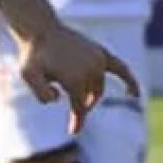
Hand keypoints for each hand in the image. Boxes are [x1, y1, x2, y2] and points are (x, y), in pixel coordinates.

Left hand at [14, 22, 141, 133]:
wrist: (41, 30)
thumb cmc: (32, 55)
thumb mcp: (28, 75)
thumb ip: (41, 92)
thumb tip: (59, 99)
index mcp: (74, 79)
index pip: (80, 107)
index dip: (78, 121)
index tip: (74, 131)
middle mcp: (90, 70)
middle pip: (89, 97)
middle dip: (80, 103)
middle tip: (67, 103)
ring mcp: (98, 60)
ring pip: (99, 86)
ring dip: (89, 92)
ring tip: (74, 91)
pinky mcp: (102, 53)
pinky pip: (121, 69)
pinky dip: (129, 81)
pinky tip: (134, 95)